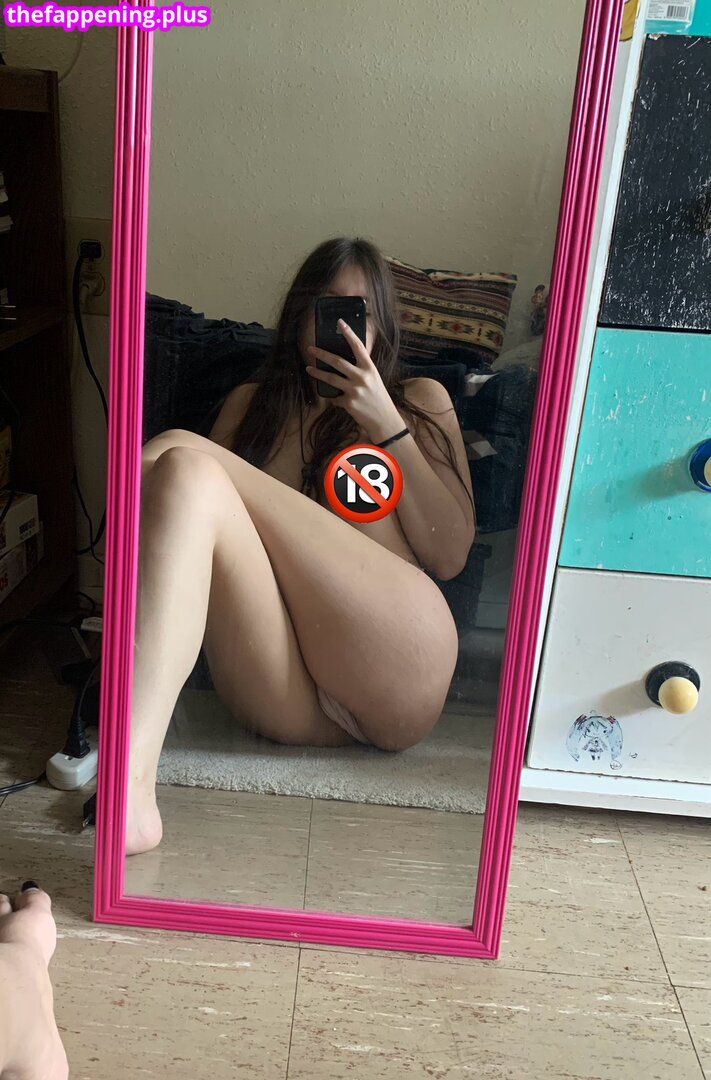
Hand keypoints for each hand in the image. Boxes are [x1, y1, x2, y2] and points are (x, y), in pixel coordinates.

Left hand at [305, 319, 401, 438]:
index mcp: (370, 368)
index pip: (358, 347)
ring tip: (309, 368)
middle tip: (310, 348)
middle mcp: (362, 377)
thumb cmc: (378, 398)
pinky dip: (334, 398)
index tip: (340, 322)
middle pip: (337, 361)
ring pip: (331, 378)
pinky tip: (337, 400)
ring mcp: (355, 390)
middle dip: (322, 354)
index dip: (349, 334)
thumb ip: (361, 370)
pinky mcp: (349, 403)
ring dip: (317, 373)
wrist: (384, 420)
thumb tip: (341, 363)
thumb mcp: (373, 379)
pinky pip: (335, 397)